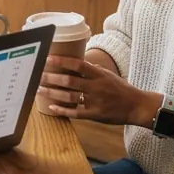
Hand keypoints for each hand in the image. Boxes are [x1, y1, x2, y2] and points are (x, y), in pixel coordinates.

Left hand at [37, 55, 156, 125]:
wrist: (136, 106)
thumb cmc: (120, 88)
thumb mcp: (107, 74)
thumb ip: (91, 70)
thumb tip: (74, 62)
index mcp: (99, 75)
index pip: (78, 64)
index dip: (62, 61)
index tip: (48, 58)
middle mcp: (96, 87)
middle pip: (70, 81)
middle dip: (51, 78)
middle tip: (37, 75)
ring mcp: (95, 102)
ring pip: (70, 97)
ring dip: (53, 93)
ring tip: (39, 89)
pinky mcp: (95, 115)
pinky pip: (76, 113)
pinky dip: (63, 110)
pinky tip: (51, 107)